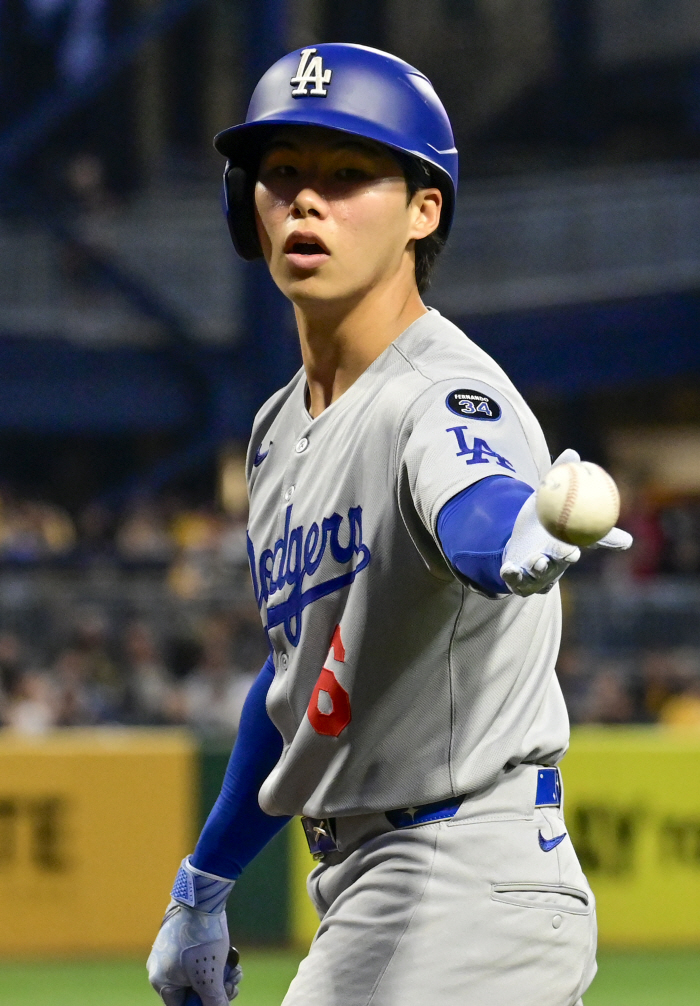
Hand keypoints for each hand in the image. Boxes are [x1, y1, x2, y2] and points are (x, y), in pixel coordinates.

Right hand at [148, 856, 239, 1005]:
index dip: (204, 1005)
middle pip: (193, 991)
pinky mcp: (184, 939)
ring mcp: (172, 952)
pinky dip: (215, 961)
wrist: (202, 897)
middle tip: (234, 984)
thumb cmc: (201, 937)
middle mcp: (162, 968)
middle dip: (216, 990)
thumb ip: (213, 1001)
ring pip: (199, 974)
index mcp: (161, 981)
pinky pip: (199, 959)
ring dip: (220, 976)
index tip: (222, 998)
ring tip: (236, 970)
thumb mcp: (210, 975)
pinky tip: (232, 959)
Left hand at [500, 449, 632, 596]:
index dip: (597, 543)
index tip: (613, 538)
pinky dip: (512, 575)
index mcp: (568, 543)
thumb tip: (573, 451)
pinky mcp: (518, 580)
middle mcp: (556, 562)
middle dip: (567, 557)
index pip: (586, 540)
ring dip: (541, 567)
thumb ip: (560, 479)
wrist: (516, 541)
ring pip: (541, 574)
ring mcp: (537, 574)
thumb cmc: (541, 521)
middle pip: (563, 561)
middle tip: (570, 550)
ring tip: (539, 559)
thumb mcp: (546, 497)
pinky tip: (508, 568)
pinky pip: (515, 580)